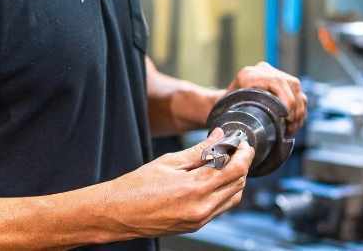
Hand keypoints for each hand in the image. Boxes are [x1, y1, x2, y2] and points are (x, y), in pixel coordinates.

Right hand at [105, 128, 254, 236]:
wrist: (118, 213)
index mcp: (194, 188)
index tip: (244, 143)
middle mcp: (201, 207)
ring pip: (233, 198)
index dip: (244, 154)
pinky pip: (221, 208)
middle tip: (235, 149)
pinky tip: (214, 180)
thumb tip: (218, 136)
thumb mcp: (168, 161)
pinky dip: (224, 192)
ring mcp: (200, 219)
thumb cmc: (136, 187)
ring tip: (225, 163)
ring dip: (235, 179)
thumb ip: (198, 150)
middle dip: (242, 164)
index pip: (235, 169)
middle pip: (238, 184)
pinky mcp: (196, 225)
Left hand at [226, 62, 307, 133]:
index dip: (286, 100)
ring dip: (299, 111)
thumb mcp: (229, 109)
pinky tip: (295, 123)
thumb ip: (239, 113)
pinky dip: (300, 109)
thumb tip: (249, 130)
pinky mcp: (282, 81)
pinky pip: (298, 94)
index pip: (276, 82)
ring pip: (297, 90)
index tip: (286, 118)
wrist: (225, 99)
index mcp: (249, 75)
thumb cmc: (225, 107)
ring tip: (293, 128)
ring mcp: (275, 73)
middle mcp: (263, 70)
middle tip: (291, 127)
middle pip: (292, 85)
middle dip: (295, 109)